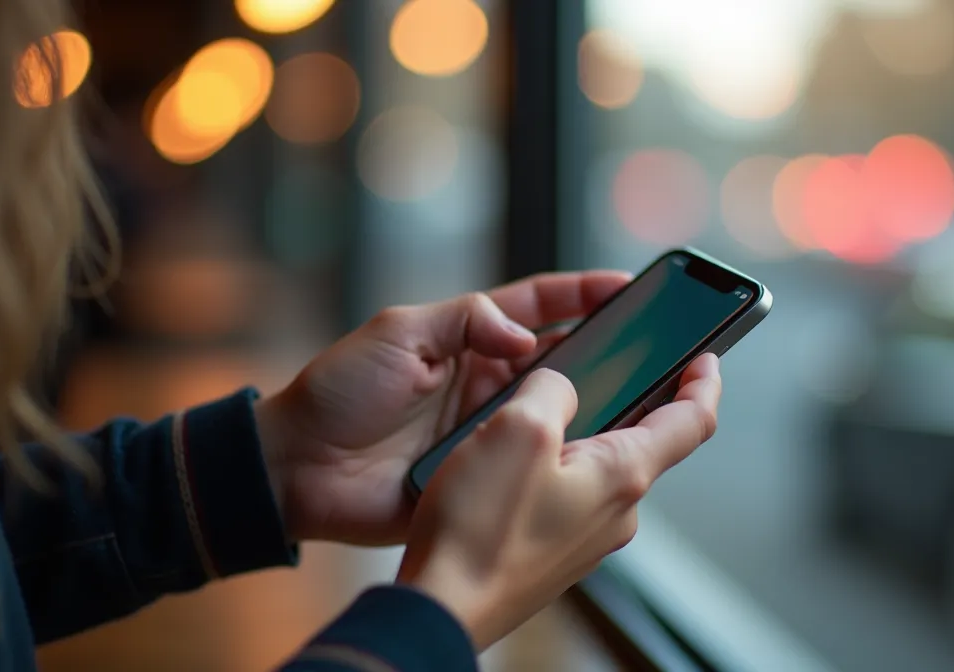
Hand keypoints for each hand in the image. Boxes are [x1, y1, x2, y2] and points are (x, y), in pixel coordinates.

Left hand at [254, 271, 630, 545]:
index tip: (627, 284)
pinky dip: (561, 461)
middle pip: (560, 360)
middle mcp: (485, 382)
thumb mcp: (397, 333)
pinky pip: (529, 466)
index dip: (582, 294)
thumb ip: (464, 320)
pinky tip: (595, 456)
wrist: (296, 469)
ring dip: (594, 406)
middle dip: (608, 348)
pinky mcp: (480, 475)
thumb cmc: (336, 393)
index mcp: (467, 340)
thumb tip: (526, 338)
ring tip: (644, 398)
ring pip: (554, 414)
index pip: (538, 308)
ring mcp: (486, 430)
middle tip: (656, 342)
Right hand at [395, 354, 721, 648]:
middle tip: (598, 370)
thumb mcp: (518, 429)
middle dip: (623, 403)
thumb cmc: (479, 533)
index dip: (703, 384)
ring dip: (573, 437)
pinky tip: (506, 467)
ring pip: (595, 468)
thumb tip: (558, 386)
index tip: (706, 360)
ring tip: (528, 418)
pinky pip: (564, 496)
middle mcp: (616, 512)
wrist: (442, 609)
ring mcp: (585, 537)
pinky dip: (547, 470)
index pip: (691, 423)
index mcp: (622, 475)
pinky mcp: (553, 552)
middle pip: (639, 442)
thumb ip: (551, 389)